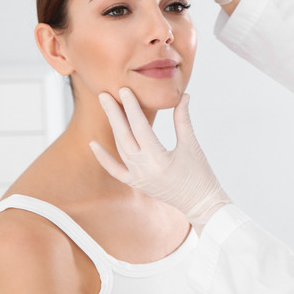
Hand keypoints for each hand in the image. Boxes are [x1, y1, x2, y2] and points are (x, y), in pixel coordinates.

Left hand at [89, 88, 229, 233]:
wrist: (200, 202)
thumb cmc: (200, 174)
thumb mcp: (191, 145)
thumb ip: (183, 119)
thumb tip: (183, 96)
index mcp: (159, 159)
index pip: (140, 127)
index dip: (132, 107)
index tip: (125, 90)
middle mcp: (144, 169)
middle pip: (124, 136)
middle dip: (114, 113)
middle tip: (105, 94)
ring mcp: (137, 178)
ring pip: (120, 148)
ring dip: (112, 127)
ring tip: (107, 108)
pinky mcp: (136, 183)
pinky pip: (115, 170)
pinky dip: (103, 158)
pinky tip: (93, 143)